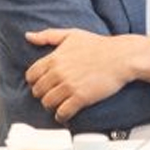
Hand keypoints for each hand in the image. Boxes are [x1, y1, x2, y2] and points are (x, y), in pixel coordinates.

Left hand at [24, 28, 149, 123]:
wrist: (121, 57)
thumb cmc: (99, 45)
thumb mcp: (72, 34)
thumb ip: (48, 35)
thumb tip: (29, 36)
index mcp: (55, 58)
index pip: (31, 74)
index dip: (34, 80)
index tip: (40, 83)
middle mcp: (59, 72)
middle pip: (38, 91)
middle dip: (43, 93)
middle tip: (50, 94)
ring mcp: (69, 86)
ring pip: (47, 103)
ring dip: (51, 105)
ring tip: (58, 103)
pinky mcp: (80, 98)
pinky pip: (62, 112)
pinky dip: (61, 115)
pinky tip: (65, 113)